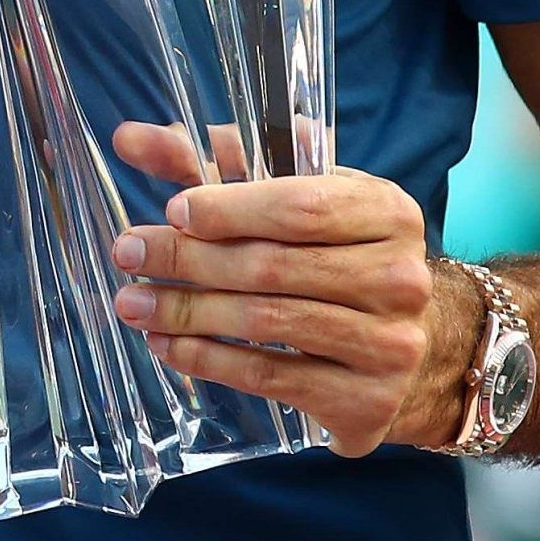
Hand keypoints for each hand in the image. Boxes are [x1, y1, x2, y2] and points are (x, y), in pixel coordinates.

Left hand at [107, 123, 462, 454]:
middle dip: (187, 259)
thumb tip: (130, 138)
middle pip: (273, 267)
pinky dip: (209, 361)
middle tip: (126, 254)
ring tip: (132, 304)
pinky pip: (272, 379)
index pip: (300, 207)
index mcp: (388, 213)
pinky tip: (168, 346)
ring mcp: (390, 345)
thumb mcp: (289, 191)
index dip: (228, 209)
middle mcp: (400, 279)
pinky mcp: (368, 401)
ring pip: (266, 323)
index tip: (172, 210)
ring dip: (186, 313)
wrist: (412, 342)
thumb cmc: (332, 250)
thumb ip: (211, 160)